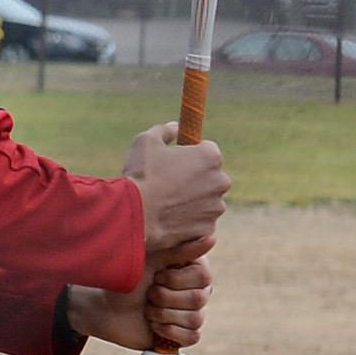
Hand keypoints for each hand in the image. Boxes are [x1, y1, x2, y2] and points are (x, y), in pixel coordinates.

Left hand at [68, 255, 210, 353]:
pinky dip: (170, 332)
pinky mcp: (183, 334)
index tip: (156, 277)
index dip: (176, 280)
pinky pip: (192, 337)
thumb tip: (211, 238)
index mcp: (192, 270)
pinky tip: (154, 326)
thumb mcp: (150, 260)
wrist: (106, 306)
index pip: (203, 277)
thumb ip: (179, 250)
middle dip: (165, 298)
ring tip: (147, 310)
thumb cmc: (128, 279)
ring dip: (163, 315)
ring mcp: (190, 313)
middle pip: (199, 299)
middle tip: (148, 294)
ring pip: (195, 319)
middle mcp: (196, 291)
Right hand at [124, 123, 227, 258]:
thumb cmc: (141, 175)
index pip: (208, 151)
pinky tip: (168, 219)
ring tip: (165, 204)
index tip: (175, 162)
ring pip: (206, 201)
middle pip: (210, 177)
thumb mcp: (146, 142)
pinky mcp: (208, 228)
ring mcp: (216, 206)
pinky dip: (188, 221)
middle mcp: (221, 180)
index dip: (190, 156)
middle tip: (169, 185)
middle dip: (195, 180)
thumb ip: (165, 130)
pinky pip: (200, 222)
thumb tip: (176, 127)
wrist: (134, 215)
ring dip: (192, 201)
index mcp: (210, 156)